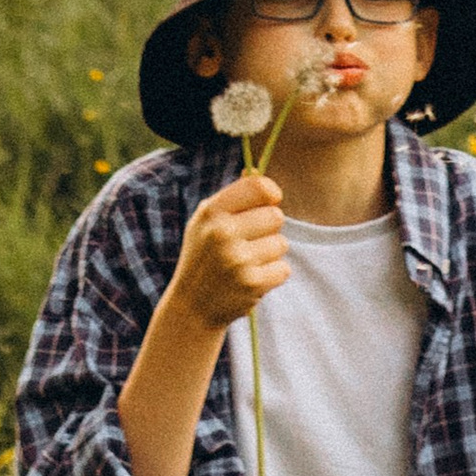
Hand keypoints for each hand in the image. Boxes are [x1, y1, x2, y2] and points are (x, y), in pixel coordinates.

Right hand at [165, 171, 288, 337]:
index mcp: (211, 212)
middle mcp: (222, 233)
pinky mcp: (252, 283)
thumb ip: (232, 197)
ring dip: (270, 254)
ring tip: (247, 263)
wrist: (192, 306)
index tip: (271, 201)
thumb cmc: (204, 257)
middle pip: (276, 216)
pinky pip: (283, 269)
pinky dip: (272, 275)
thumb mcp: (205, 222)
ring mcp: (237, 259)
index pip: (258, 187)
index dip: (271, 193)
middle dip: (269, 229)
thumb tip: (254, 168)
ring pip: (281, 243)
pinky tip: (252, 279)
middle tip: (250, 242)